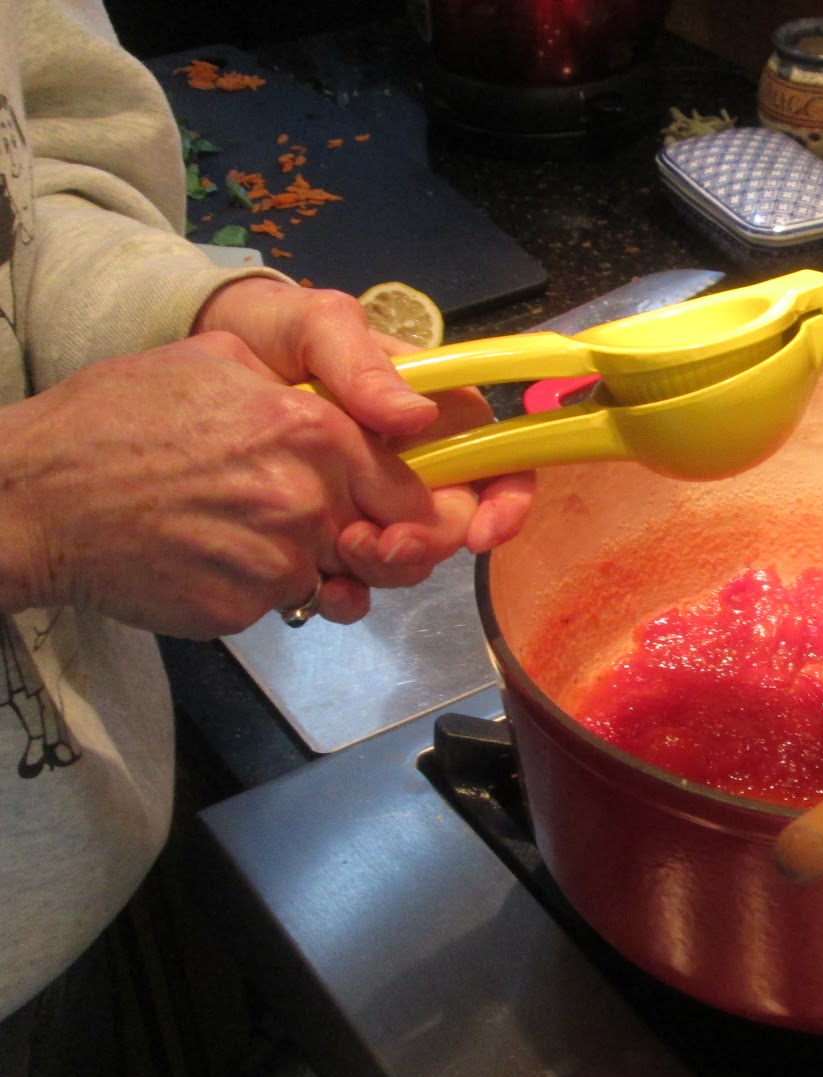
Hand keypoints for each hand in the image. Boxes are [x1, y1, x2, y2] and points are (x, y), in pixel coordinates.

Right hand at [0, 333, 439, 636]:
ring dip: (317, 566)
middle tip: (344, 533)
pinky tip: (214, 555)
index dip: (424, 507)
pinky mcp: (243, 609)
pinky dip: (262, 588)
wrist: (33, 498)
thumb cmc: (120, 417)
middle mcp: (308, 501)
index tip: (412, 511)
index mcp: (315, 433)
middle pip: (393, 546)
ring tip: (254, 532)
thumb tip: (394, 412)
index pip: (418, 490)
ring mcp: (275, 563)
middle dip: (380, 545)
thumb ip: (317, 387)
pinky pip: (283, 604)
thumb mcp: (221, 361)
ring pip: (338, 579)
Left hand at [193, 277, 535, 583]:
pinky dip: (348, 595)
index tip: (480, 535)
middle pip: (453, 521)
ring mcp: (371, 500)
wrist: (199, 358)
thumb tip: (417, 418)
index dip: (505, 502)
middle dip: (430, 545)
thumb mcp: (313, 326)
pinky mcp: (330, 531)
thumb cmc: (270, 329)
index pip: (497, 458)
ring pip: (409, 555)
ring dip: (387, 569)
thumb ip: (361, 364)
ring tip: (340, 558)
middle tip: (381, 548)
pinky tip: (321, 594)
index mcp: (431, 412)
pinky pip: (356, 578)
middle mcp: (413, 463)